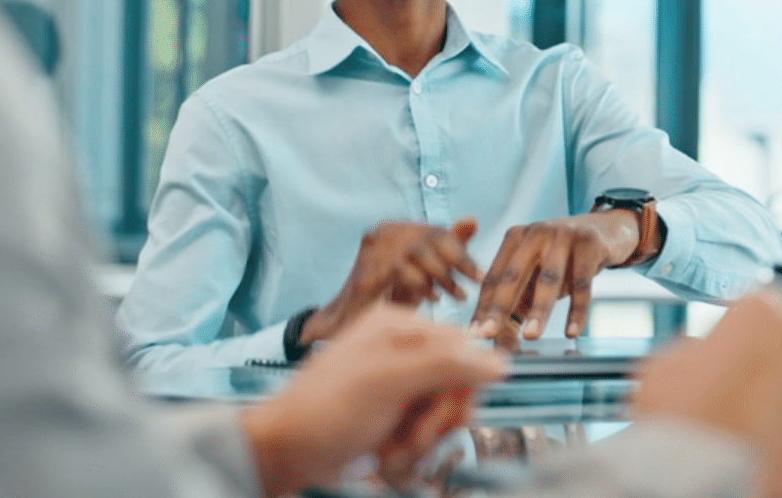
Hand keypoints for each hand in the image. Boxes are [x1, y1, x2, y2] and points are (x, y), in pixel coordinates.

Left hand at [239, 303, 508, 494]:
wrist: (282, 451)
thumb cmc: (324, 411)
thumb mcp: (389, 381)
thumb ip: (445, 366)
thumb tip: (499, 362)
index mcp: (400, 327)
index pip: (463, 350)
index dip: (460, 388)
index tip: (440, 414)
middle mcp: (400, 350)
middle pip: (456, 384)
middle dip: (437, 419)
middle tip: (413, 438)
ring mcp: (395, 383)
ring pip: (441, 411)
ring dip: (422, 440)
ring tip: (393, 451)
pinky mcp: (389, 413)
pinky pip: (422, 429)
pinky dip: (408, 449)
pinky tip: (385, 454)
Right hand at [302, 217, 481, 344]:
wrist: (355, 322)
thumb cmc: (393, 294)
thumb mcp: (427, 268)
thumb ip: (448, 245)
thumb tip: (472, 219)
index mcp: (396, 228)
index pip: (436, 232)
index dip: (461, 253)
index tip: (480, 275)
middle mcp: (381, 232)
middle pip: (428, 240)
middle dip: (454, 265)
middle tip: (470, 288)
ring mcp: (371, 249)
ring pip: (417, 253)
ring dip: (441, 277)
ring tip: (455, 297)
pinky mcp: (365, 269)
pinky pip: (402, 271)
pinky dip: (422, 286)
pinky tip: (433, 300)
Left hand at [468, 209, 657, 339]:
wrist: (607, 229)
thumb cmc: (564, 258)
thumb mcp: (538, 270)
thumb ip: (518, 297)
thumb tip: (497, 337)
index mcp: (515, 237)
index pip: (495, 276)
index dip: (483, 306)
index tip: (474, 333)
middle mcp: (536, 232)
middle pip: (514, 274)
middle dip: (500, 306)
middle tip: (488, 333)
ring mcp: (564, 234)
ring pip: (548, 278)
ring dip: (539, 310)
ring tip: (531, 336)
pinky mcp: (590, 242)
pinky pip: (582, 282)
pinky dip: (577, 309)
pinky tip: (572, 331)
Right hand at [632, 289, 781, 497]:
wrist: (702, 484)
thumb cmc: (678, 423)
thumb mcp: (668, 363)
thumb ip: (704, 347)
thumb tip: (714, 354)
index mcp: (765, 307)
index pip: (772, 308)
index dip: (755, 338)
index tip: (747, 359)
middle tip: (767, 393)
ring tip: (780, 428)